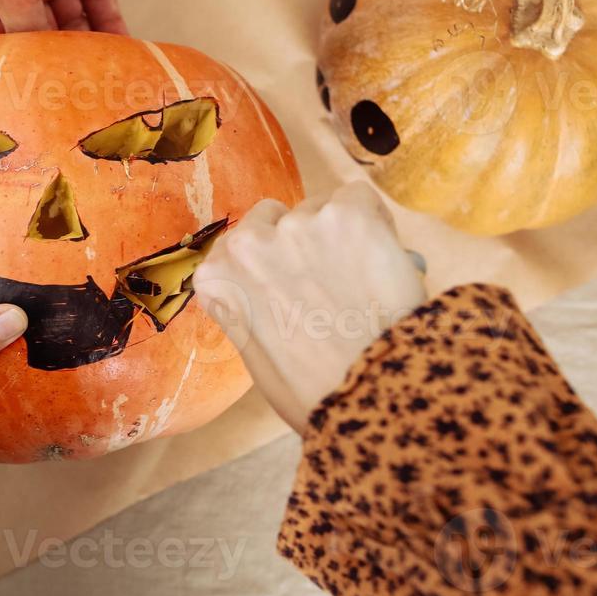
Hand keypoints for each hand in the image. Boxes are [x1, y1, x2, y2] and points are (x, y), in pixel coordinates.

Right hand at [192, 183, 426, 431]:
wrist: (369, 397)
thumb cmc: (312, 391)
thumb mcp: (255, 353)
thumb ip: (249, 307)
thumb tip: (276, 286)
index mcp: (216, 278)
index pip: (238, 246)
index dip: (270, 262)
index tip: (291, 282)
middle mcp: (248, 243)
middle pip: (274, 217)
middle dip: (298, 241)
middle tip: (329, 279)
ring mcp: (298, 225)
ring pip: (320, 208)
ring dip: (338, 233)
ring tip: (362, 278)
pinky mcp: (347, 214)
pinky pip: (358, 198)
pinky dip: (372, 221)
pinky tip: (380, 258)